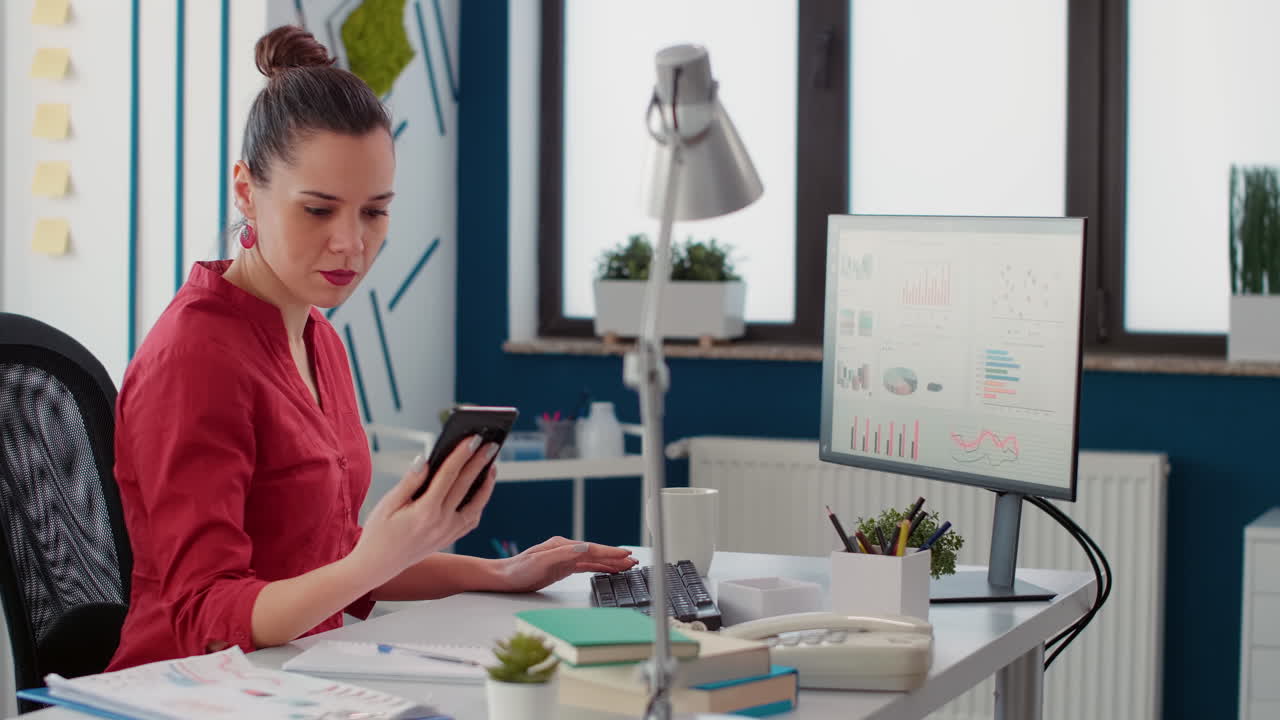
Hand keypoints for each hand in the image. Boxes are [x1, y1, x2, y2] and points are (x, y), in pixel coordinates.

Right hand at [351, 437, 498, 583]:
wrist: (377, 566)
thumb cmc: (378, 532)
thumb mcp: (387, 504)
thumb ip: (409, 482)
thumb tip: (426, 460)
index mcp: (424, 511)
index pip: (449, 475)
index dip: (462, 454)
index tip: (473, 438)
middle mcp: (441, 523)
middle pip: (466, 486)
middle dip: (480, 462)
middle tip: (492, 444)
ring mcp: (448, 533)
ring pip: (476, 505)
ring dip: (486, 484)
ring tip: (491, 465)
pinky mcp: (449, 539)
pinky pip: (472, 520)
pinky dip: (479, 504)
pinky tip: (480, 490)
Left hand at [499, 536, 637, 592]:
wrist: (503, 577)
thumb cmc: (519, 570)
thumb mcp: (542, 561)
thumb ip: (565, 554)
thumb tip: (586, 548)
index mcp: (563, 546)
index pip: (592, 548)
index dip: (611, 552)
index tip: (626, 554)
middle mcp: (566, 549)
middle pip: (596, 553)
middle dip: (615, 557)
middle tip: (633, 561)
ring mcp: (564, 558)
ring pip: (593, 560)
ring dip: (609, 562)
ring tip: (626, 565)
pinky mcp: (562, 567)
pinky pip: (585, 566)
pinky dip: (598, 567)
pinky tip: (606, 570)